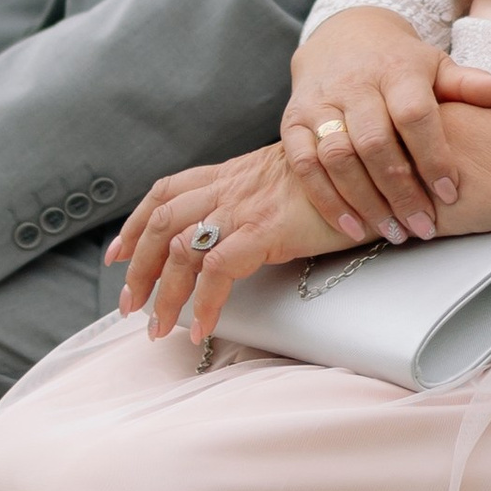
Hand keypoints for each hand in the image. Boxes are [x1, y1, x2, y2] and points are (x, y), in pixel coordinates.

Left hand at [109, 145, 351, 344]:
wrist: (374, 162)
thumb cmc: (341, 180)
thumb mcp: (287, 185)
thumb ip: (260, 203)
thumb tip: (245, 237)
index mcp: (232, 174)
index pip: (166, 192)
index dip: (135, 222)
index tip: (117, 253)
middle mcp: (230, 186)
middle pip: (162, 221)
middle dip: (137, 265)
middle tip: (128, 305)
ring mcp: (246, 207)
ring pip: (182, 248)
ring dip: (163, 293)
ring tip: (158, 327)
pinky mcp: (267, 230)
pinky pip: (220, 270)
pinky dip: (204, 303)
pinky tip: (201, 328)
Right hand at [279, 9, 490, 243]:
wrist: (342, 38)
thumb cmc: (399, 64)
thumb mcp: (437, 68)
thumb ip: (472, 86)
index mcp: (396, 70)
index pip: (414, 114)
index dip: (432, 156)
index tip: (450, 193)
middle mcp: (354, 84)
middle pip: (374, 141)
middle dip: (399, 190)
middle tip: (421, 227)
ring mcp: (320, 103)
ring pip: (337, 156)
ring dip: (364, 201)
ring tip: (391, 233)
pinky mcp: (292, 121)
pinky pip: (303, 164)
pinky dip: (326, 199)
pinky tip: (351, 227)